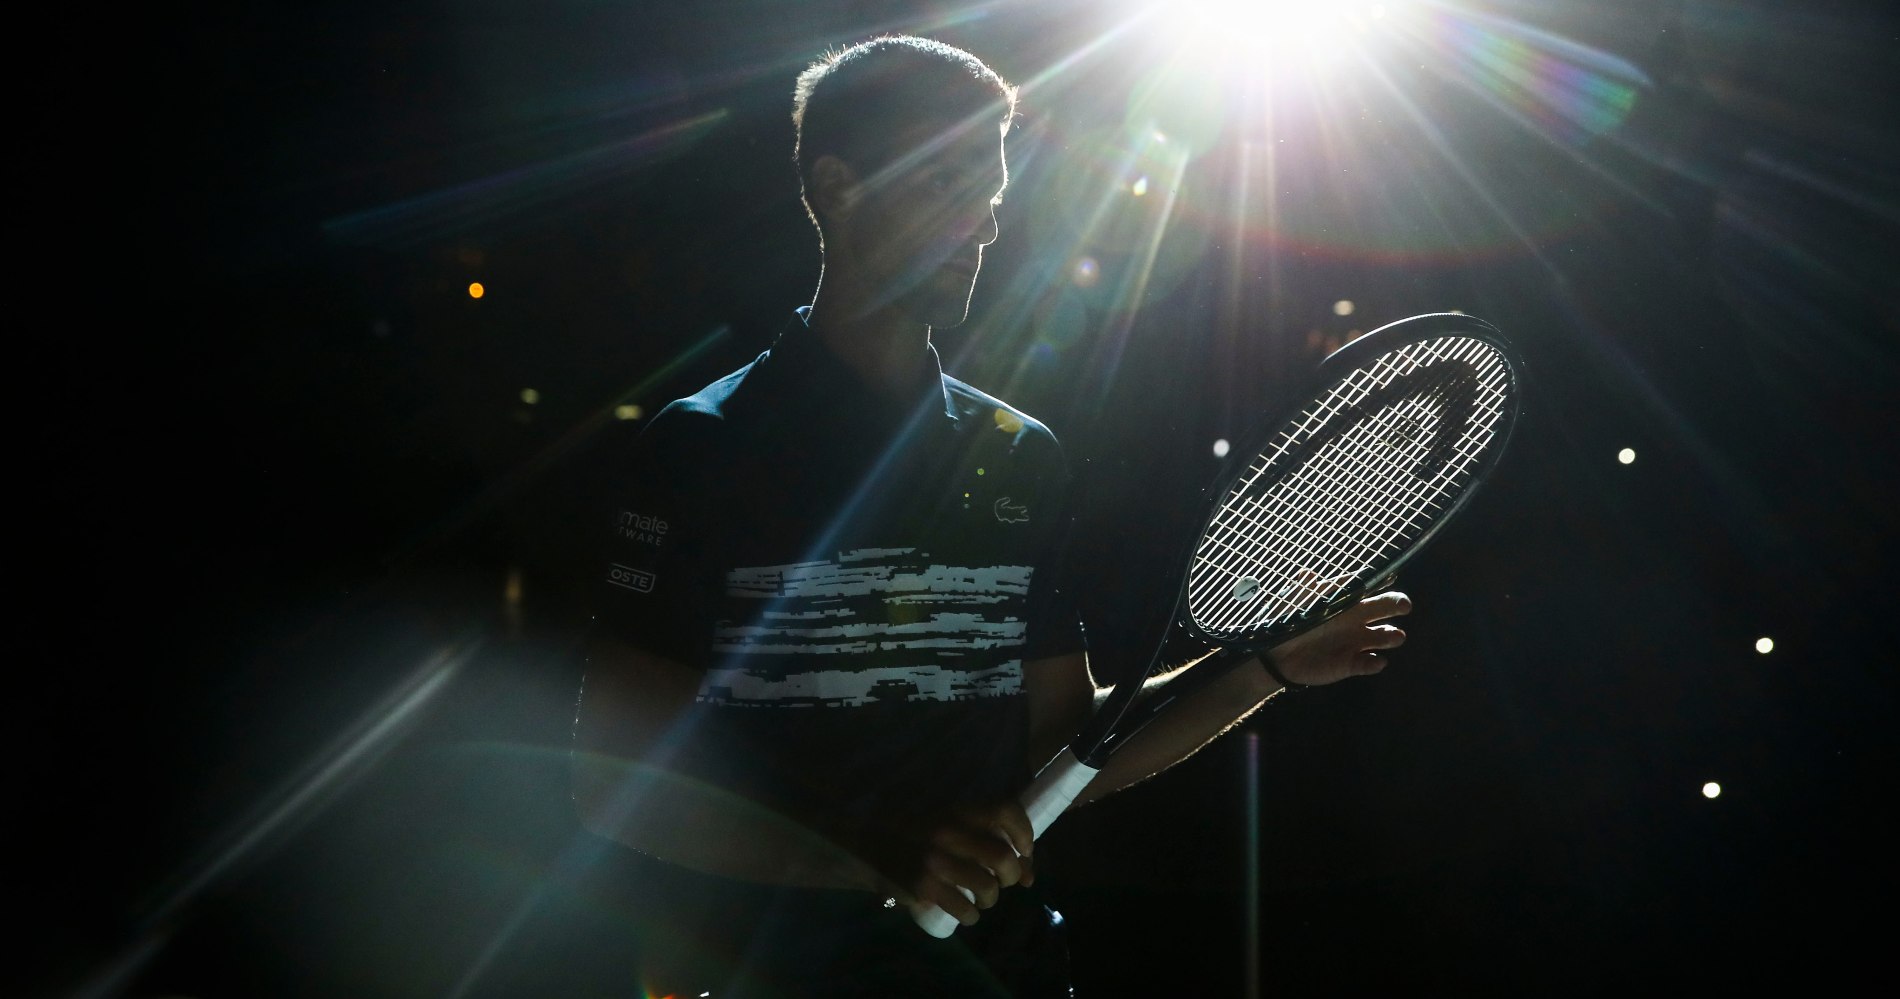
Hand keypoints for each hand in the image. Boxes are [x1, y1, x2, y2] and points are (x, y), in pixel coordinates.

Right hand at [889, 801, 1035, 926]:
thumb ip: (983, 837)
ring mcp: (935, 860)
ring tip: (982, 899)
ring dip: (991, 899)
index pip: (1005, 811)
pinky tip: (966, 914)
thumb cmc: (916, 834)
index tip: (1025, 851)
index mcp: (957, 810)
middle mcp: (948, 831)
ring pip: (987, 887)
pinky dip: (971, 916)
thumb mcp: (947, 823)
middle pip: (1002, 858)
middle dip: (1012, 876)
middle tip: (1004, 882)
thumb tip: (1028, 871)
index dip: (1024, 833)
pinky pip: (964, 909)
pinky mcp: (923, 886)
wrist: (865, 846)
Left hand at [1261, 589, 1411, 687]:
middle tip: (1404, 605)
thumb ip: (1302, 591)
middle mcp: (1357, 620)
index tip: (1390, 578)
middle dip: (1396, 605)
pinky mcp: (1351, 664)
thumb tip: (1308, 575)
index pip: (1368, 588)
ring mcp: (1356, 642)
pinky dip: (1375, 663)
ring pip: (1384, 637)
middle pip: (1384, 608)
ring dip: (1391, 636)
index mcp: (1345, 601)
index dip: (1381, 582)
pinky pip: (1369, 664)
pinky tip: (1376, 662)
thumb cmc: (1287, 622)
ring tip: (1394, 636)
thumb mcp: (1292, 604)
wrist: (1276, 655)